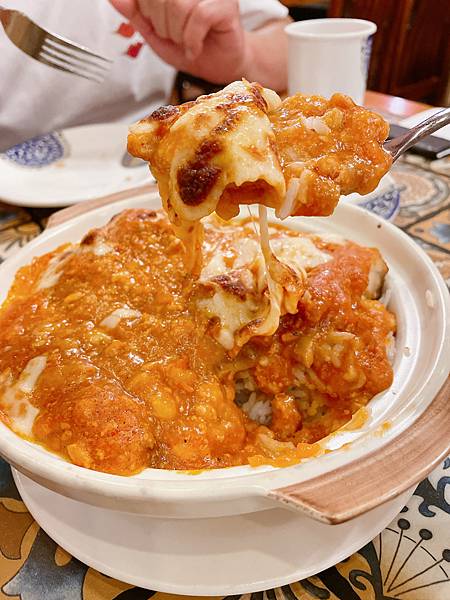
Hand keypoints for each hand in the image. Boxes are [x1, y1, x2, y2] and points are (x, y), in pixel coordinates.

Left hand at [110, 0, 247, 83]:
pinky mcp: (226, 5)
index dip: (147, 12)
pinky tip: (194, 47)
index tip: (158, 25)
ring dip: (178, 34)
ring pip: (180, 5)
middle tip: (175, 37)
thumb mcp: (155, 33)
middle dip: (163, 26)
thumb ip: (135, 14)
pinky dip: (192, 40)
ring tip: (186, 42)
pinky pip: (200, 17)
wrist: (218, 66)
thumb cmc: (190, 47)